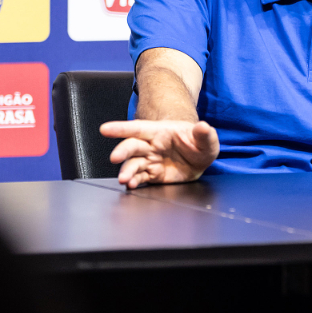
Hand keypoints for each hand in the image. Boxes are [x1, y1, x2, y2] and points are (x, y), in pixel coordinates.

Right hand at [100, 120, 218, 188]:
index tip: (105, 129)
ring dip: (126, 171)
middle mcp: (151, 146)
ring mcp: (150, 160)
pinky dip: (134, 182)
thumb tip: (204, 127)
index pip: (138, 128)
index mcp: (160, 132)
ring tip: (124, 179)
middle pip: (132, 146)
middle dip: (122, 152)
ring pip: (133, 164)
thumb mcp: (207, 139)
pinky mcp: (153, 175)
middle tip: (114, 158)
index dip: (121, 128)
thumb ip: (204, 134)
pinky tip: (130, 185)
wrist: (199, 160)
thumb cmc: (199, 143)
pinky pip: (140, 178)